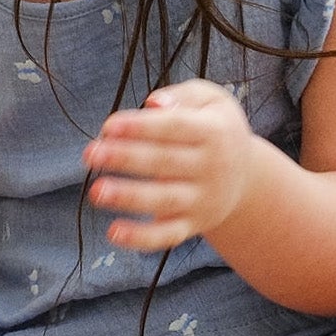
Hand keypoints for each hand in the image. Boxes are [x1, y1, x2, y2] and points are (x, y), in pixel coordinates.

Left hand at [85, 79, 261, 251]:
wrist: (246, 177)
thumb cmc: (215, 128)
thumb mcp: (210, 100)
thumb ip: (181, 97)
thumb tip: (153, 103)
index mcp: (214, 131)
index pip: (174, 127)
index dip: (141, 127)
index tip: (108, 126)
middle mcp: (212, 167)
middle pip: (165, 162)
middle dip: (125, 158)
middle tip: (90, 154)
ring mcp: (203, 199)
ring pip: (164, 200)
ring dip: (129, 197)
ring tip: (97, 191)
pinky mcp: (193, 225)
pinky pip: (167, 235)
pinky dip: (141, 238)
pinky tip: (113, 233)